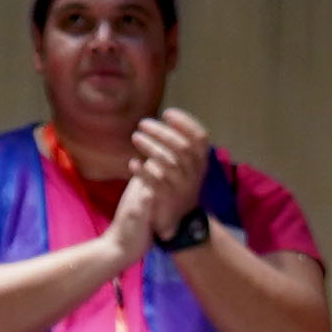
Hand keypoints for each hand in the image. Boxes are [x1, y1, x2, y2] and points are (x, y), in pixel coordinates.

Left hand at [113, 110, 211, 250]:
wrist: (176, 220)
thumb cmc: (175, 184)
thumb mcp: (184, 165)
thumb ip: (178, 145)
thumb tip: (167, 118)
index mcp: (200, 162)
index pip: (200, 137)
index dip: (185, 122)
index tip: (167, 112)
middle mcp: (194, 173)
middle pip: (181, 146)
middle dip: (161, 132)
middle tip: (143, 123)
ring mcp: (181, 186)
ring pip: (168, 162)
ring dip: (150, 147)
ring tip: (136, 137)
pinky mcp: (166, 199)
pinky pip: (154, 182)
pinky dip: (142, 171)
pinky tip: (132, 163)